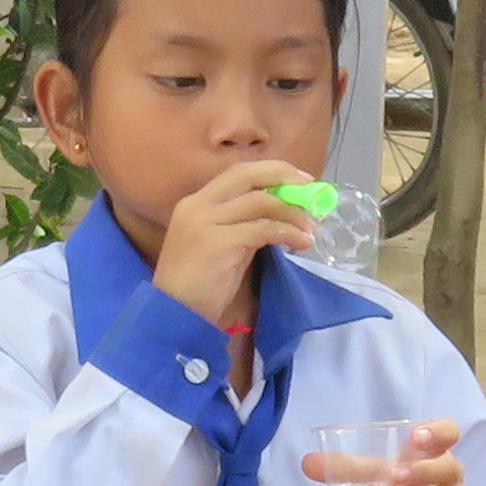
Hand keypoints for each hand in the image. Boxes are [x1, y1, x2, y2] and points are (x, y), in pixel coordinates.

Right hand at [149, 159, 318, 329]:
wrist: (175, 314)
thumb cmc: (197, 285)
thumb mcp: (218, 245)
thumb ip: (240, 226)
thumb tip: (277, 216)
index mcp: (195, 203)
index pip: (237, 173)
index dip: (270, 170)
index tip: (296, 178)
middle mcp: (198, 205)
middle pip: (247, 175)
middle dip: (282, 176)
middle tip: (309, 189)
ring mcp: (206, 222)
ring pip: (260, 202)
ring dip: (291, 213)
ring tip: (310, 228)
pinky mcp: (219, 243)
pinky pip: (262, 229)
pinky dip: (287, 233)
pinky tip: (301, 242)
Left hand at [306, 418, 471, 485]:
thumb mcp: (375, 474)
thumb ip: (346, 468)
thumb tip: (308, 463)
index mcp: (431, 452)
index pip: (448, 431)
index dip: (438, 432)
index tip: (416, 438)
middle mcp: (448, 474)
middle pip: (448, 467)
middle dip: (422, 471)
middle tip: (392, 478)